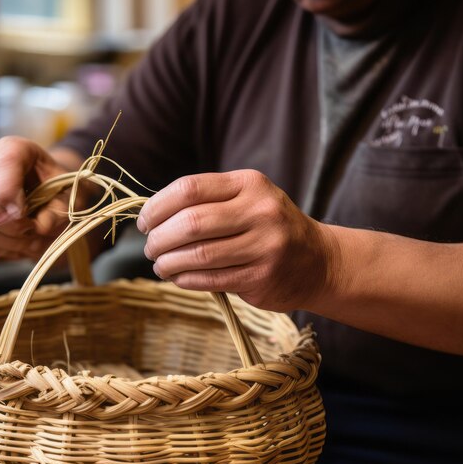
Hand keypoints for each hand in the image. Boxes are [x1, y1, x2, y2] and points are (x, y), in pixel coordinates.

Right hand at [0, 137, 82, 259]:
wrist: (45, 191)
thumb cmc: (58, 191)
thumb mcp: (69, 198)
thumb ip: (57, 212)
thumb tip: (38, 227)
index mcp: (11, 148)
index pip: (3, 171)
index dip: (16, 201)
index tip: (33, 218)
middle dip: (12, 228)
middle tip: (33, 231)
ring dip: (6, 242)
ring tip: (28, 241)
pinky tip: (14, 243)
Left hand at [136, 169, 336, 311]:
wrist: (318, 261)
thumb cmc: (270, 228)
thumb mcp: (248, 200)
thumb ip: (208, 202)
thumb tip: (152, 217)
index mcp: (249, 184)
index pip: (189, 189)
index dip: (157, 207)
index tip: (144, 222)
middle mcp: (260, 211)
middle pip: (191, 222)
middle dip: (159, 238)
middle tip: (150, 248)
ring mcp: (264, 245)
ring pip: (199, 254)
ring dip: (169, 263)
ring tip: (161, 265)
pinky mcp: (262, 277)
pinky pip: (211, 279)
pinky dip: (185, 279)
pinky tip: (178, 277)